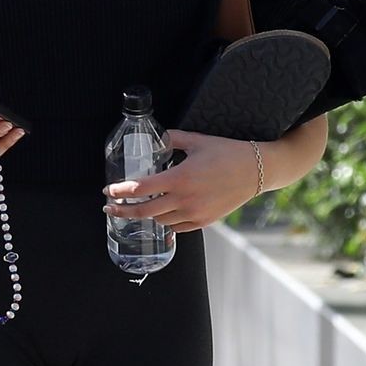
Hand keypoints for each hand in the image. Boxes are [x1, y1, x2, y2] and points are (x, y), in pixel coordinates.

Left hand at [102, 128, 264, 232]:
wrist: (256, 171)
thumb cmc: (227, 153)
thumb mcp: (197, 141)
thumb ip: (172, 138)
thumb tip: (156, 137)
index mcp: (179, 178)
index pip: (140, 189)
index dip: (120, 192)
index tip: (109, 191)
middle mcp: (184, 199)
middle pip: (144, 212)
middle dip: (122, 212)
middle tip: (110, 209)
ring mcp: (194, 213)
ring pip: (159, 221)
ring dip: (146, 216)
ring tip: (137, 209)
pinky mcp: (204, 221)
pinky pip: (177, 228)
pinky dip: (165, 223)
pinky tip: (160, 218)